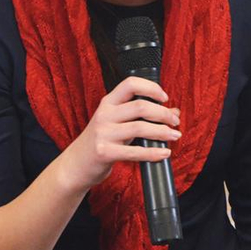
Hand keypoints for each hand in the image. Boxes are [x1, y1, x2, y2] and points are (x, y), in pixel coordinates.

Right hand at [59, 76, 180, 192]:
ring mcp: (103, 133)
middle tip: (174, 122)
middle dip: (163, 114)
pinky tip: (164, 154)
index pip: (130, 84)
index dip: (151, 88)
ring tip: (174, 136)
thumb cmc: (101, 142)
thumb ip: (142, 116)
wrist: (76, 165)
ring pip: (140, 127)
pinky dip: (153, 153)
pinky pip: (135, 152)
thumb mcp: (118, 124)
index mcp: (108, 103)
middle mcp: (104, 115)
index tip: (164, 98)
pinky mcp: (105, 152)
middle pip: (140, 106)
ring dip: (162, 132)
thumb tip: (174, 112)